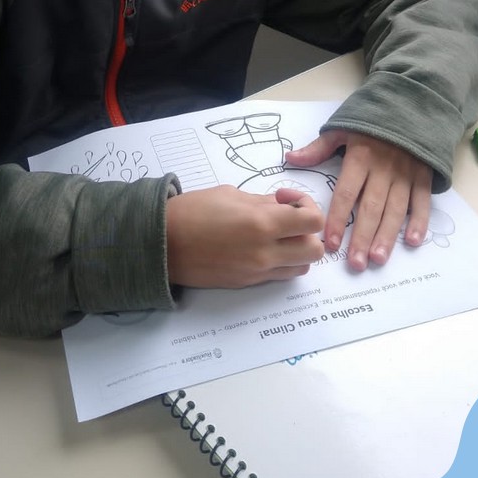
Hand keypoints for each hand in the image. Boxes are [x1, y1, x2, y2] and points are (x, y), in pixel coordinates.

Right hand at [166, 185, 324, 287]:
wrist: (162, 243)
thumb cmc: (192, 211)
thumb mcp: (230, 194)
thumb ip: (262, 202)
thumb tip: (282, 206)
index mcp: (262, 223)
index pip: (313, 221)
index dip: (306, 205)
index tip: (283, 198)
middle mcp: (265, 252)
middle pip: (315, 250)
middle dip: (307, 232)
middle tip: (288, 219)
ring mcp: (257, 271)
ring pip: (302, 267)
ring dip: (297, 250)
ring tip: (277, 237)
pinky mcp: (248, 283)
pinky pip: (279, 275)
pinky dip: (280, 262)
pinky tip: (261, 248)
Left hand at [283, 131, 432, 271]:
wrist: (410, 103)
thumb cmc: (370, 119)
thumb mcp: (342, 127)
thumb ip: (318, 148)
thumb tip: (290, 158)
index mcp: (360, 157)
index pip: (346, 193)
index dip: (337, 219)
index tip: (330, 242)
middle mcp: (383, 169)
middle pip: (371, 207)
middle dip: (362, 236)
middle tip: (356, 263)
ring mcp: (405, 173)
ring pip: (395, 209)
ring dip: (387, 235)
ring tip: (378, 258)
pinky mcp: (423, 175)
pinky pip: (422, 201)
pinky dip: (419, 221)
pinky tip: (412, 241)